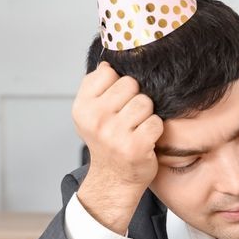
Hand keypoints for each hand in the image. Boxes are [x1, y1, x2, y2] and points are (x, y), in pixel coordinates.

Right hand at [72, 61, 163, 233]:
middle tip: (127, 119)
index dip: (117, 85)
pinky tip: (144, 140)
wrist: (113, 180)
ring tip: (136, 129)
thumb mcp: (90, 112)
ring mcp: (115, 133)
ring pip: (145, 102)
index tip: (114, 103)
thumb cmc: (106, 141)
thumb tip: (109, 58)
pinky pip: (156, 122)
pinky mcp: (135, 146)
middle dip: (134, 99)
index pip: (109, 72)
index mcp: (82, 107)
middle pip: (130, 84)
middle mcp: (95, 119)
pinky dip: (154, 131)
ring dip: (146, 115)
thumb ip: (97, 85)